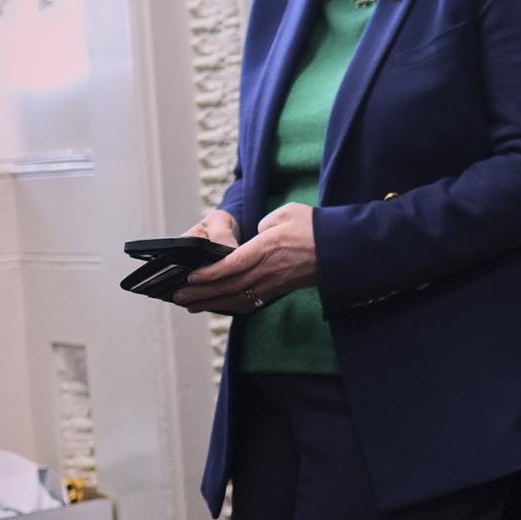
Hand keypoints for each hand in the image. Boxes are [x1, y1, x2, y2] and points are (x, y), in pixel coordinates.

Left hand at [178, 203, 317, 315]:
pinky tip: (218, 307)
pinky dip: (230, 306)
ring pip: (236, 298)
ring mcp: (274, 283)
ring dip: (211, 304)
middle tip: (178, 297)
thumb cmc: (315, 227)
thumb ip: (265, 222)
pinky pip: (250, 302)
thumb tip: (256, 233)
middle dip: (201, 293)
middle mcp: (268, 270)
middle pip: (228, 286)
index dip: (209, 274)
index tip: (190, 277)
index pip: (231, 265)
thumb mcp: (288, 212)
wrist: (342, 248)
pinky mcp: (279, 290)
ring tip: (190, 306)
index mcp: (267, 249)